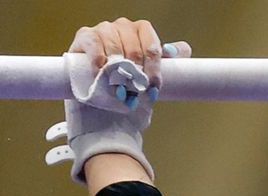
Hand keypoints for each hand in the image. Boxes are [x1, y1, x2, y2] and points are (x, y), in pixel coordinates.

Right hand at [45, 19, 191, 186]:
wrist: (98, 96)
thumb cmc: (126, 83)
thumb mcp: (148, 73)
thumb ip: (168, 60)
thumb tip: (182, 50)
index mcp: (142, 31)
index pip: (152, 47)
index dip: (154, 69)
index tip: (153, 88)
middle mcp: (123, 26)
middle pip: (135, 48)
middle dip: (136, 74)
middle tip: (134, 92)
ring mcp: (104, 29)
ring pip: (115, 46)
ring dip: (118, 70)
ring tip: (118, 88)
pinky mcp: (85, 37)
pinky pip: (94, 44)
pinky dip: (99, 59)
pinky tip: (101, 72)